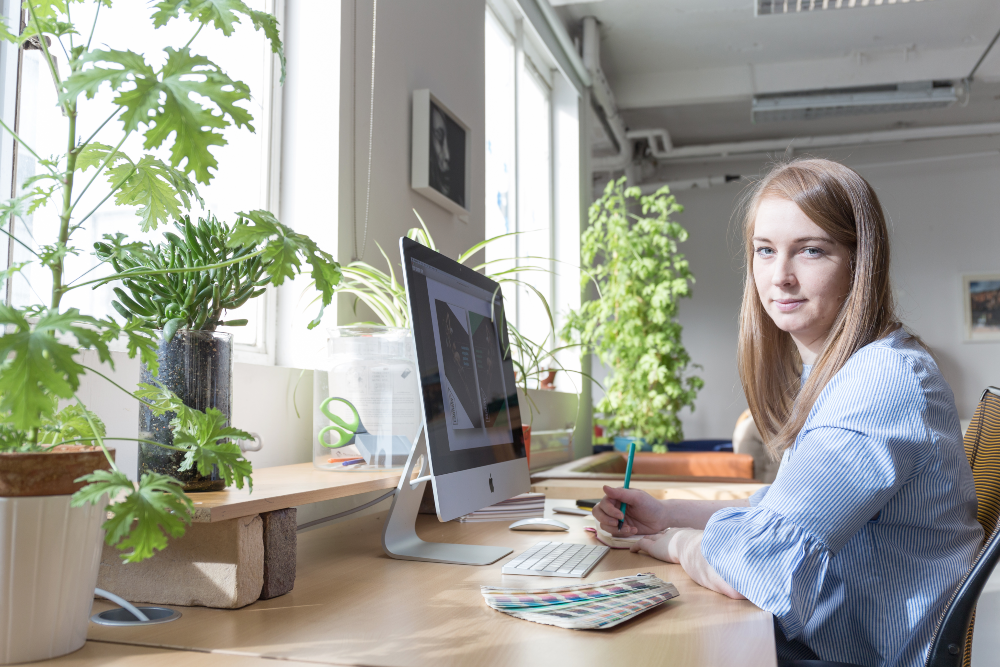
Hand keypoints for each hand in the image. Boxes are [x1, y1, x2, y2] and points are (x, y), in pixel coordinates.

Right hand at [592, 485, 667, 535]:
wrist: (660, 519)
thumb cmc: (650, 505)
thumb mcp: (637, 498)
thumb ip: (620, 493)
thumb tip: (604, 487)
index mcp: (616, 497)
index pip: (603, 503)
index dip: (609, 510)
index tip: (620, 516)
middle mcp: (613, 507)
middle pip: (598, 513)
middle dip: (606, 520)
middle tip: (618, 524)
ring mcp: (615, 519)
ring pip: (604, 525)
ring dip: (617, 529)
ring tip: (630, 528)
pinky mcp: (619, 529)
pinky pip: (613, 533)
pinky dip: (623, 533)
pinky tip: (633, 530)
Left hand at [631, 528, 746, 599]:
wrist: (694, 548)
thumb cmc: (706, 555)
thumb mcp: (714, 559)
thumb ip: (721, 569)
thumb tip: (737, 585)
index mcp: (687, 538)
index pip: (679, 536)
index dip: (674, 538)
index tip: (672, 540)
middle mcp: (674, 536)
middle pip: (663, 535)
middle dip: (657, 537)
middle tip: (652, 539)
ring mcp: (662, 539)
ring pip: (651, 538)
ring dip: (646, 541)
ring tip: (640, 544)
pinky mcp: (653, 545)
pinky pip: (641, 544)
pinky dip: (636, 547)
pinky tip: (631, 551)